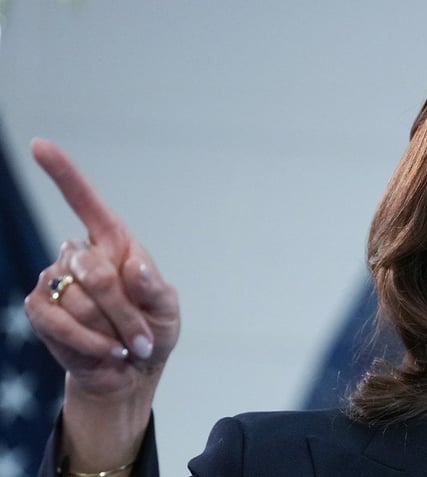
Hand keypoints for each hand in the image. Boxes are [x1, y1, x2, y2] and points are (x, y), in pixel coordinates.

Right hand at [24, 138, 179, 400]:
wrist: (131, 370)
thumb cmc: (151, 331)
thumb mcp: (167, 310)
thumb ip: (156, 289)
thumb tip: (137, 268)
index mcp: (114, 243)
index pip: (85, 201)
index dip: (63, 173)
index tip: (39, 145)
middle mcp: (80, 255)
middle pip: (93, 270)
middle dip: (122, 309)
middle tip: (141, 336)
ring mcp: (55, 281)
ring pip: (76, 299)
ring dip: (108, 330)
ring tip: (123, 344)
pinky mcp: (40, 310)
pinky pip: (57, 321)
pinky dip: (87, 342)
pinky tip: (105, 352)